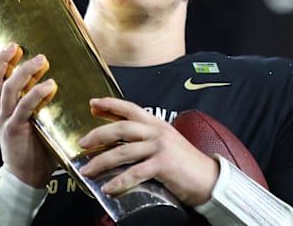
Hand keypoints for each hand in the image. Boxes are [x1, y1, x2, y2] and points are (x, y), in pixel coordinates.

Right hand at [0, 43, 58, 187]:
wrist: (28, 178)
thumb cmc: (34, 147)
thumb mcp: (29, 121)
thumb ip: (31, 104)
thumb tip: (48, 82)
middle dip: (0, 62)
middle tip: (13, 46)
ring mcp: (5, 121)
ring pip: (6, 91)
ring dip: (22, 72)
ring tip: (40, 59)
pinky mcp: (16, 130)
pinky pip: (24, 108)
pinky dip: (35, 94)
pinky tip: (49, 85)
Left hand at [77, 97, 218, 205]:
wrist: (209, 178)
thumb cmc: (185, 163)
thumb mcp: (165, 142)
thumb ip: (145, 137)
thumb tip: (120, 138)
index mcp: (156, 124)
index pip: (130, 108)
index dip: (110, 104)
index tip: (92, 103)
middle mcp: (157, 132)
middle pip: (121, 127)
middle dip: (98, 134)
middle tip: (83, 143)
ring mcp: (160, 147)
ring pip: (123, 151)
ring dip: (101, 162)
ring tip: (87, 170)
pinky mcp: (163, 165)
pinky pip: (135, 172)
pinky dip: (119, 181)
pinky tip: (108, 188)